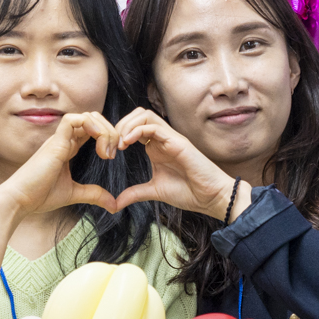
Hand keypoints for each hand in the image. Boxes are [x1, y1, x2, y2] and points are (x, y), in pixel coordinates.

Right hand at [0, 111, 120, 218]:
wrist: (19, 200)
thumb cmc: (40, 196)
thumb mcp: (73, 194)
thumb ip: (94, 195)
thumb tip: (114, 206)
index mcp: (68, 147)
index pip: (92, 129)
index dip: (107, 136)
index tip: (112, 156)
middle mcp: (64, 139)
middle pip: (93, 118)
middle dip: (110, 131)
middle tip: (114, 152)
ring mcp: (59, 138)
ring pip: (87, 116)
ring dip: (104, 130)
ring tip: (107, 152)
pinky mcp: (55, 141)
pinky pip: (74, 119)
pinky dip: (92, 126)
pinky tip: (100, 147)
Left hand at [113, 108, 239, 218]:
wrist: (211, 198)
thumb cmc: (189, 193)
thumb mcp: (154, 192)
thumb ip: (135, 193)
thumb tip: (115, 204)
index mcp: (156, 147)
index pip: (134, 127)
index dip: (118, 134)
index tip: (107, 152)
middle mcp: (162, 139)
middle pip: (137, 115)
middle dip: (119, 125)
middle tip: (110, 145)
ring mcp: (170, 138)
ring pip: (144, 115)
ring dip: (127, 125)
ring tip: (119, 143)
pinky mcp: (177, 142)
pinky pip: (154, 126)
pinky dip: (137, 131)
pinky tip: (127, 143)